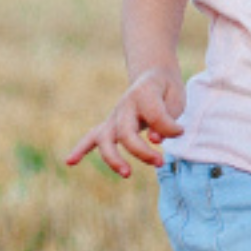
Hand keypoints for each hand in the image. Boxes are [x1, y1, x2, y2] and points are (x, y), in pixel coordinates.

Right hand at [64, 67, 185, 177]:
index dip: (170, 127)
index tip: (180, 131)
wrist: (153, 77)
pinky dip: (81, 149)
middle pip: (125, 132)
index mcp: (144, 93)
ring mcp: (115, 116)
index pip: (155, 116)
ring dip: (113, 158)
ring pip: (105, 138)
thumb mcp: (176, 99)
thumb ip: (167, 118)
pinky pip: (91, 137)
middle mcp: (125, 105)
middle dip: (142, 151)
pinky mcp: (110, 126)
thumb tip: (154, 139)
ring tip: (127, 173)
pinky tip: (70, 162)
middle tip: (160, 162)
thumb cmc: (166, 91)